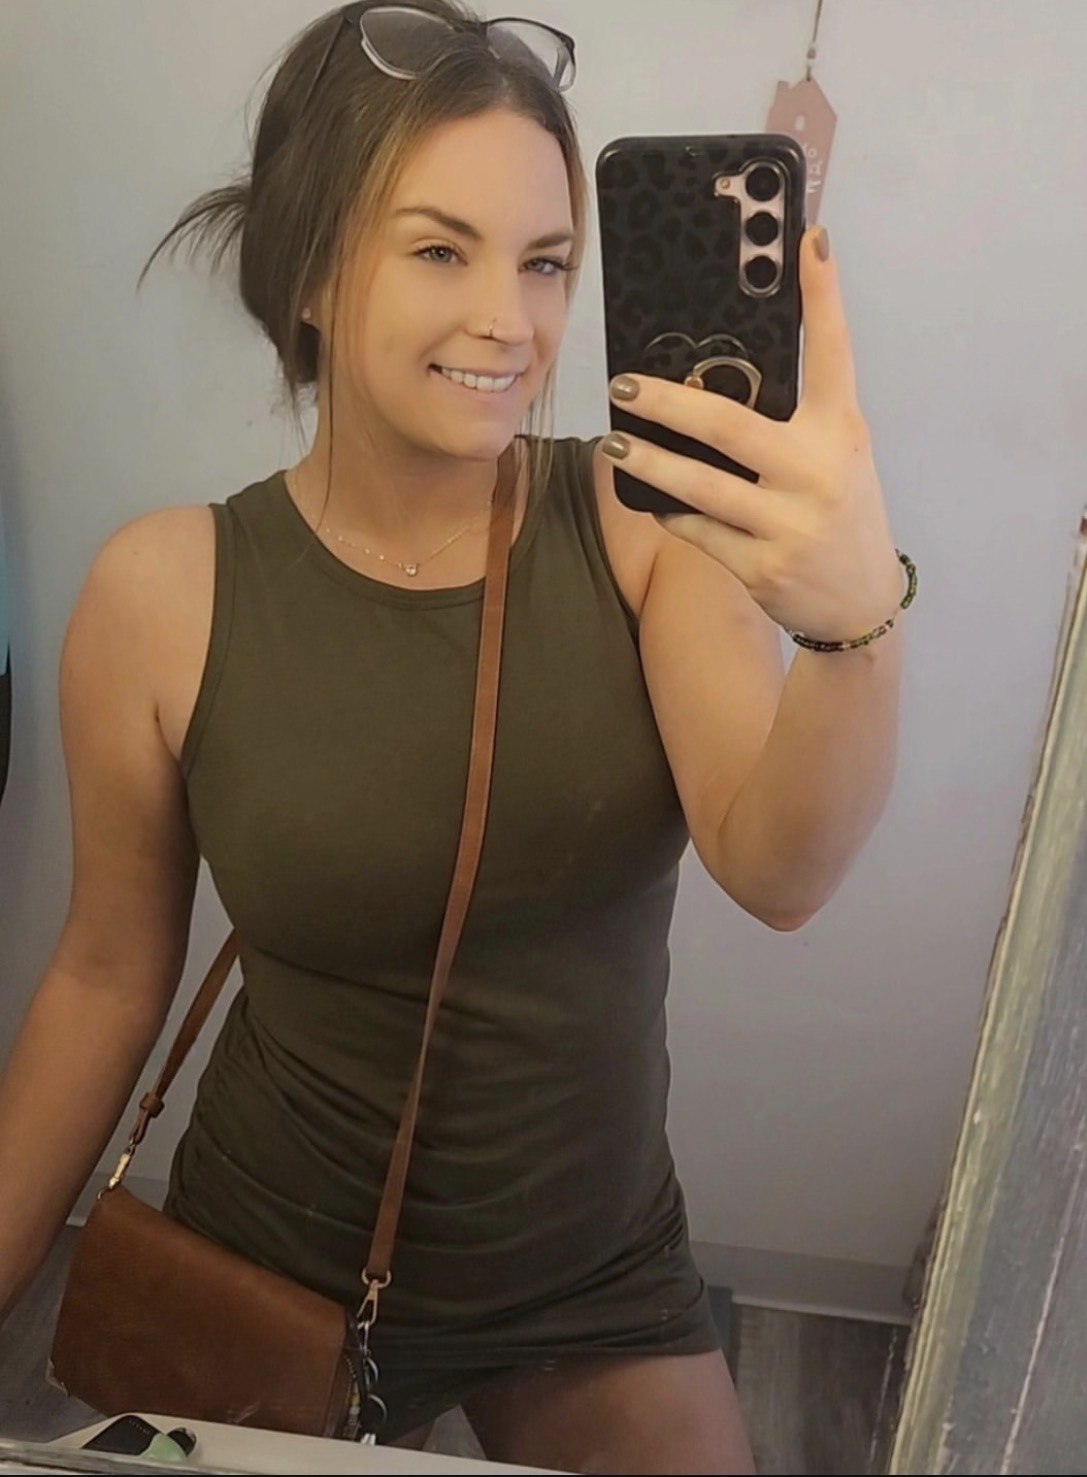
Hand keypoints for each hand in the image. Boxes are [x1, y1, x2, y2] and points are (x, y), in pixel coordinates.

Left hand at [602, 227, 903, 642]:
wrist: (861, 602)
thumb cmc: (840, 513)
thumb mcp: (836, 455)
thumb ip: (795, 418)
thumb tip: (718, 377)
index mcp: (840, 432)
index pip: (835, 353)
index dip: (824, 296)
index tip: (810, 242)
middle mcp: (817, 473)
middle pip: (731, 426)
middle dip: (669, 404)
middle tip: (624, 384)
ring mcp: (788, 525)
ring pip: (701, 487)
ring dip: (651, 462)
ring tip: (618, 441)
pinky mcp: (761, 567)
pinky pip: (699, 531)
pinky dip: (672, 512)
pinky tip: (653, 497)